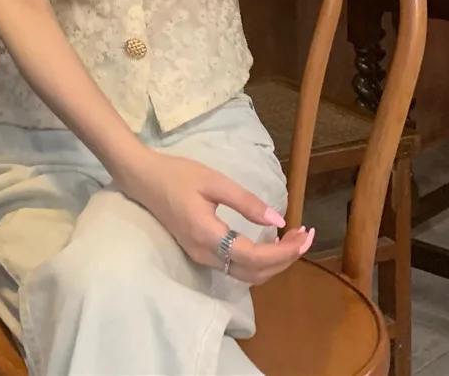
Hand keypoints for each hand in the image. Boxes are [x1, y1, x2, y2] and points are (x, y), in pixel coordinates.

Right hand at [119, 149, 313, 284]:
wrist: (142, 178)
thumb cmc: (176, 174)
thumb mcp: (214, 181)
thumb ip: (246, 202)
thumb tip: (278, 221)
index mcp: (209, 236)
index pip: (256, 257)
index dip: (285, 252)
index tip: (306, 235)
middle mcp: (206, 255)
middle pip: (255, 272)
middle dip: (286, 258)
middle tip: (307, 235)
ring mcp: (201, 257)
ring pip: (247, 273)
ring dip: (274, 261)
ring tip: (294, 239)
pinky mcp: (200, 252)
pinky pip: (236, 266)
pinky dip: (259, 259)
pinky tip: (270, 242)